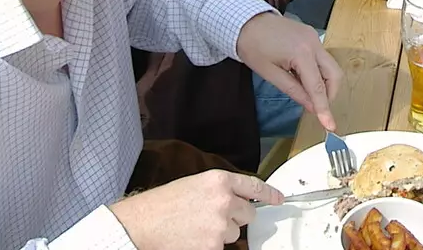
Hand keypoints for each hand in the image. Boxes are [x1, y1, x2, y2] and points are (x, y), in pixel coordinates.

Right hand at [109, 169, 282, 249]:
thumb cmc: (164, 204)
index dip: (269, 194)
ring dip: (221, 233)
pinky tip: (193, 239)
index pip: (254, 187)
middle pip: (248, 215)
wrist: (142, 224)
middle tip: (212, 217)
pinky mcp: (214, 246)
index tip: (279, 199)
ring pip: (234, 234)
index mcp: (219, 180)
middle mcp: (224, 201)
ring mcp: (220, 225)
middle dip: (236, 218)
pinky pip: (222, 248)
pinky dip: (210, 246)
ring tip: (196, 228)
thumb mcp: (195, 184)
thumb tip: (239, 200)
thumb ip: (220, 190)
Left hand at [236, 12, 341, 129]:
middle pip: (334, 74)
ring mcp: (314, 37)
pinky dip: (318, 71)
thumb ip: (294, 91)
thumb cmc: (253, 48)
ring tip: (306, 91)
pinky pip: (322, 57)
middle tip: (317, 107)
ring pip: (331, 66)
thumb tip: (312, 107)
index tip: (331, 127)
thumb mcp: (271, 75)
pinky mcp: (312, 35)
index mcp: (302, 53)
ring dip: (324, 83)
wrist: (246, 21)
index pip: (318, 87)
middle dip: (329, 94)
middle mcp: (314, 43)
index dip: (324, 108)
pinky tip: (302, 76)